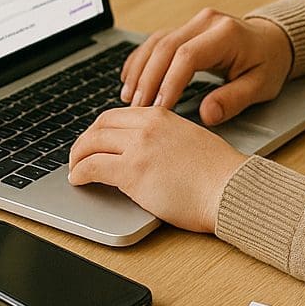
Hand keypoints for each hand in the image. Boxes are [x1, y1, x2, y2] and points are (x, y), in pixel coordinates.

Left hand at [67, 107, 247, 232]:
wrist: (229, 189)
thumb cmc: (218, 174)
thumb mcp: (189, 141)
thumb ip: (164, 140)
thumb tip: (147, 153)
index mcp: (161, 116)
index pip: (116, 116)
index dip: (99, 130)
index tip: (94, 143)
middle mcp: (147, 126)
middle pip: (99, 127)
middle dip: (84, 142)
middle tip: (79, 157)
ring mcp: (138, 147)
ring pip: (91, 144)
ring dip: (77, 158)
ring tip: (75, 171)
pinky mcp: (132, 171)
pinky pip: (93, 167)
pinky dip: (79, 173)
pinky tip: (78, 180)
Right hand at [120, 9, 293, 125]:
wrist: (273, 42)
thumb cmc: (268, 65)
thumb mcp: (261, 87)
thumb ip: (234, 100)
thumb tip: (207, 115)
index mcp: (226, 33)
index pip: (188, 55)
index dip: (170, 82)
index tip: (159, 108)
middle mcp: (206, 22)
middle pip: (166, 46)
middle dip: (149, 79)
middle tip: (137, 108)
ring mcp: (194, 22)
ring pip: (156, 42)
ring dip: (140, 70)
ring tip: (129, 98)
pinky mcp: (185, 28)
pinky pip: (156, 40)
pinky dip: (141, 59)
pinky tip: (129, 78)